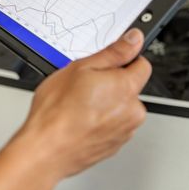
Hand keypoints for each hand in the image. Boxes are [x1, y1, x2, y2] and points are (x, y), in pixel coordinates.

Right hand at [18, 29, 151, 179]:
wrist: (46, 150)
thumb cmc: (57, 112)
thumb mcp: (80, 68)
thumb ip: (113, 53)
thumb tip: (133, 40)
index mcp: (127, 88)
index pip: (142, 65)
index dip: (125, 60)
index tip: (108, 63)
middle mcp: (132, 111)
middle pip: (130, 88)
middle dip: (112, 83)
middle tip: (86, 85)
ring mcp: (125, 131)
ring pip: (121, 108)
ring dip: (107, 104)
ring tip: (80, 106)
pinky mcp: (115, 145)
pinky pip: (113, 126)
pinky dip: (101, 121)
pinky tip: (81, 120)